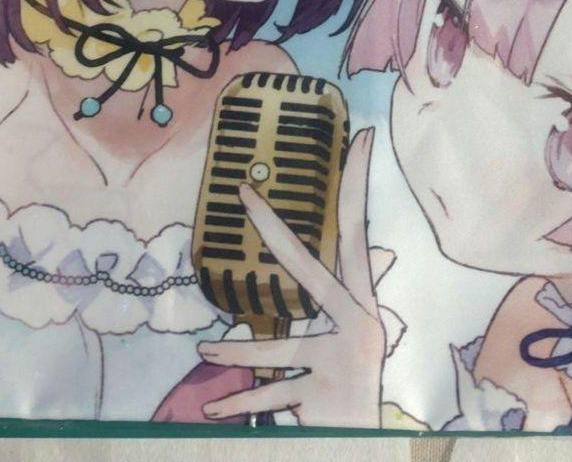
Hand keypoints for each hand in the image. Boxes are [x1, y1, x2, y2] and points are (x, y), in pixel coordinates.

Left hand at [197, 127, 384, 427]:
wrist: (368, 441)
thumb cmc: (355, 386)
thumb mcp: (356, 342)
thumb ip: (344, 305)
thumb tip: (352, 263)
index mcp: (364, 303)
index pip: (357, 233)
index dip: (358, 186)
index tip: (361, 139)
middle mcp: (357, 323)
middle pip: (310, 268)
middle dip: (275, 231)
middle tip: (244, 194)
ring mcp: (337, 360)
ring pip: (278, 348)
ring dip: (238, 352)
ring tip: (203, 353)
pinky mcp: (320, 397)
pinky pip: (269, 399)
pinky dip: (240, 405)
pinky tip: (212, 409)